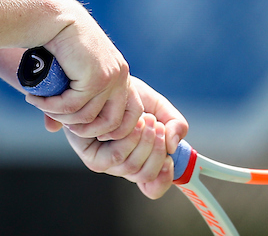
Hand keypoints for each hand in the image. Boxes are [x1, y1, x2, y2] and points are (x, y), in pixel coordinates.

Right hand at [22, 22, 142, 141]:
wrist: (53, 16)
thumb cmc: (57, 42)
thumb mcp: (68, 75)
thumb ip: (65, 102)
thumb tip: (51, 129)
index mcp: (120, 75)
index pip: (131, 116)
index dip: (109, 130)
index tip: (81, 127)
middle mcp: (120, 77)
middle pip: (113, 124)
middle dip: (85, 131)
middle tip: (60, 123)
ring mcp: (110, 78)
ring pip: (87, 117)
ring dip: (62, 118)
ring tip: (40, 105)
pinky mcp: (94, 78)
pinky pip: (72, 106)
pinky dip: (51, 107)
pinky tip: (35, 99)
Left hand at [58, 77, 188, 199]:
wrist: (105, 80)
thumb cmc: (131, 94)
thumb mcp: (159, 107)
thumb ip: (176, 124)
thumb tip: (173, 146)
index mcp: (141, 159)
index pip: (153, 187)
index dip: (165, 178)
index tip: (170, 158)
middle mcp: (124, 164)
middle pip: (146, 176)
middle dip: (157, 150)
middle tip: (156, 125)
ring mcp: (107, 163)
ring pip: (132, 168)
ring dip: (144, 142)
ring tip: (145, 118)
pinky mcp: (92, 157)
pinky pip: (116, 158)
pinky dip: (129, 140)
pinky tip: (131, 123)